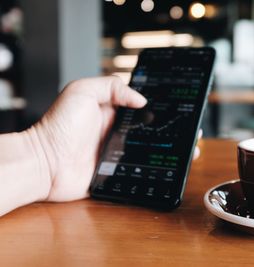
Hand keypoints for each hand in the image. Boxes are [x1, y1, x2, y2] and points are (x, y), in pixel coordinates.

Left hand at [31, 76, 146, 200]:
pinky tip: (145, 161)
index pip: (135, 104)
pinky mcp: (115, 170)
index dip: (147, 104)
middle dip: (153, 126)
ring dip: (149, 146)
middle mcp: (113, 129)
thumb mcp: (82, 91)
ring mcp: (115, 150)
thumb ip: (112, 87)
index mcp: (108, 110)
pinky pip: (134, 168)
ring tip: (154, 143)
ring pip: (142, 148)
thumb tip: (140, 100)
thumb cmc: (58, 126)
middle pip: (143, 126)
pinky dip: (141, 167)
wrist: (46, 163)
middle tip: (157, 125)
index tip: (159, 104)